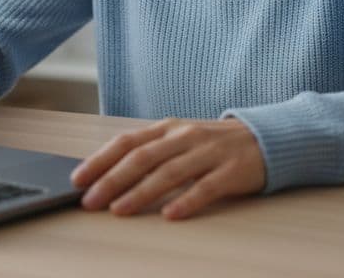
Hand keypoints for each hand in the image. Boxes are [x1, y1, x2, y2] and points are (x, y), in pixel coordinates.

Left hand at [70, 118, 264, 219]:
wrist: (266, 138)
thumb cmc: (214, 144)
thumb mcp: (180, 140)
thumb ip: (150, 152)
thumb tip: (108, 174)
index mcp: (168, 128)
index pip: (127, 142)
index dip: (100, 160)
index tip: (77, 179)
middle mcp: (185, 137)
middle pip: (142, 157)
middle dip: (112, 180)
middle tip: (90, 201)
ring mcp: (209, 153)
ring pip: (168, 172)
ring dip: (140, 192)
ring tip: (119, 210)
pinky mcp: (231, 171)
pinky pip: (205, 188)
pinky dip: (186, 201)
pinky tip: (170, 215)